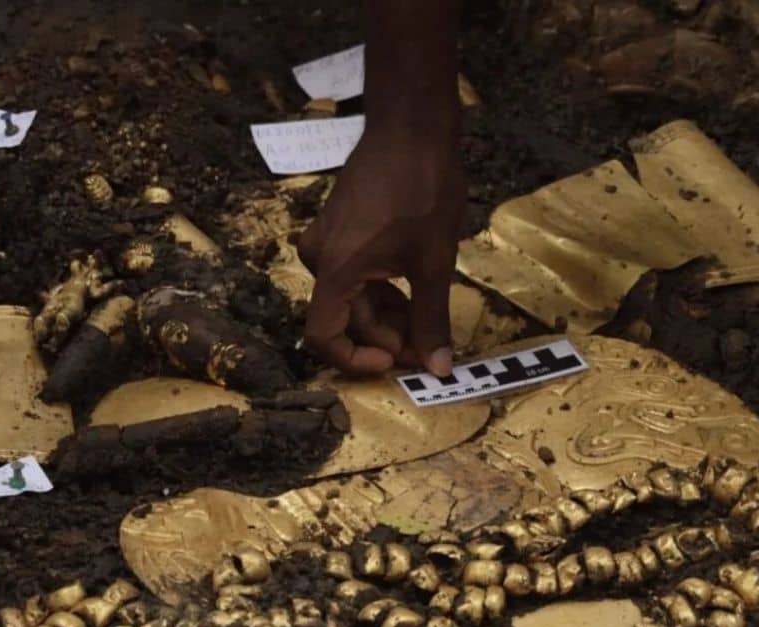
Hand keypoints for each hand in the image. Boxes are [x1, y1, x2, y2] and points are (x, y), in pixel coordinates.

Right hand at [298, 130, 465, 375]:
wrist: (412, 126)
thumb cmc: (423, 188)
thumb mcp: (434, 261)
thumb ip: (432, 318)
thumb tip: (438, 368)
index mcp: (336, 268)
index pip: (324, 337)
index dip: (357, 360)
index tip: (397, 362)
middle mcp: (321, 257)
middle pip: (345, 319)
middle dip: (387, 339)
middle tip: (431, 348)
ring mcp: (327, 241)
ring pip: (351, 298)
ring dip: (388, 317)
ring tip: (430, 323)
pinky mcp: (340, 229)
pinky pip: (354, 275)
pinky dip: (382, 291)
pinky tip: (417, 293)